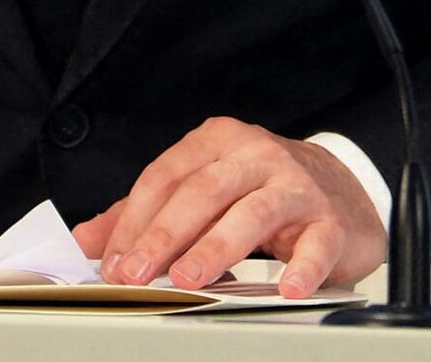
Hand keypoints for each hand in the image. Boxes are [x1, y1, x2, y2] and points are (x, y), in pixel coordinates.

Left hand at [73, 117, 384, 298]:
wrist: (342, 188)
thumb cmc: (260, 189)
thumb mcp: (203, 188)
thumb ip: (147, 211)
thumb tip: (88, 238)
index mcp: (217, 141)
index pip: (165, 176)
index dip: (135, 220)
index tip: (114, 262)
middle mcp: (255, 154)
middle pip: (202, 191)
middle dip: (165, 234)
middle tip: (139, 273)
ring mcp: (295, 184)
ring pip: (251, 212)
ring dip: (217, 247)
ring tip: (189, 278)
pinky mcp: (329, 219)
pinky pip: (316, 243)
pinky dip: (301, 266)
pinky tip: (286, 288)